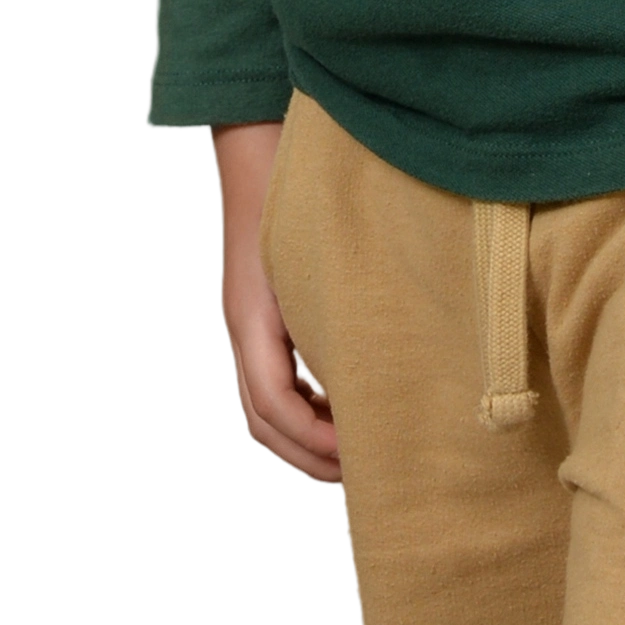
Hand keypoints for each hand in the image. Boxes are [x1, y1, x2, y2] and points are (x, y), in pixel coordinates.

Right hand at [211, 119, 339, 485]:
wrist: (259, 147)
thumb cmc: (293, 189)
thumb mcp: (319, 248)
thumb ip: (342, 300)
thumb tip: (381, 359)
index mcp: (252, 316)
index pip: (272, 401)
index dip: (312, 437)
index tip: (354, 453)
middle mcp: (243, 327)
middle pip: (262, 418)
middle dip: (306, 455)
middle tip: (358, 476)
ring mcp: (248, 324)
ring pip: (262, 407)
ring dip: (301, 440)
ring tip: (352, 457)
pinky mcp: (261, 318)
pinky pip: (272, 382)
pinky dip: (300, 412)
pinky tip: (340, 413)